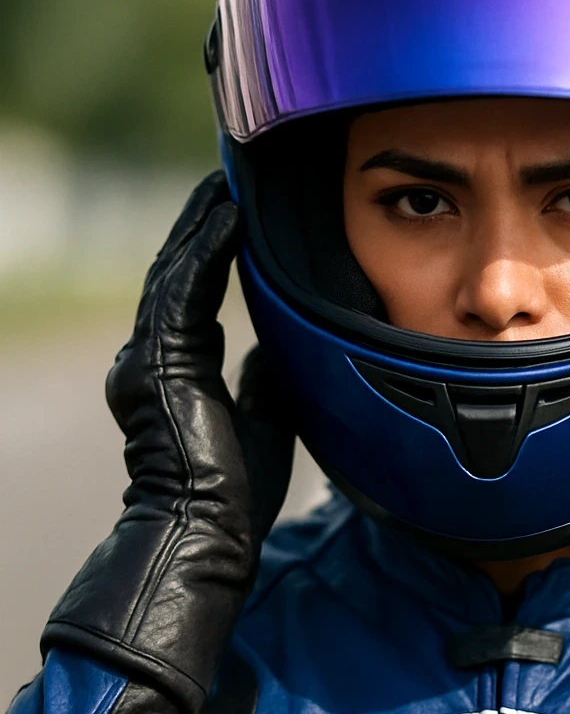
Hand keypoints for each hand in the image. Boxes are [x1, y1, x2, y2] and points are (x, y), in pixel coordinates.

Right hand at [42, 173, 294, 713]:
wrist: (209, 537)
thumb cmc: (237, 496)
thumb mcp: (264, 423)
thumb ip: (263, 382)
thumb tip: (275, 353)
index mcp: (176, 372)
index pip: (194, 293)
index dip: (213, 250)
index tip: (237, 210)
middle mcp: (151, 359)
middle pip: (178, 273)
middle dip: (203, 224)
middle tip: (231, 176)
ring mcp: (150, 361)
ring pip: (175, 274)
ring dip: (203, 225)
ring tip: (228, 182)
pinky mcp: (162, 367)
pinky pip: (184, 295)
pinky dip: (205, 253)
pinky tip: (226, 217)